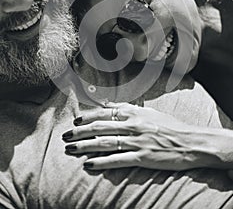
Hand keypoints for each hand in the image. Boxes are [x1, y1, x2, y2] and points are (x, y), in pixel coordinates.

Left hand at [62, 103, 218, 170]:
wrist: (190, 142)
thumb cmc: (169, 126)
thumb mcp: (148, 112)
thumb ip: (126, 109)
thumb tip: (107, 105)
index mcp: (134, 113)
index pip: (105, 113)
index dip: (88, 117)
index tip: (76, 121)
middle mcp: (133, 125)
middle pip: (101, 128)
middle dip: (81, 132)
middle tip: (66, 137)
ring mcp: (137, 141)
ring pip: (105, 143)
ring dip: (86, 146)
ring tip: (71, 149)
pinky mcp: (142, 157)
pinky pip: (118, 159)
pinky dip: (102, 162)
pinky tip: (89, 164)